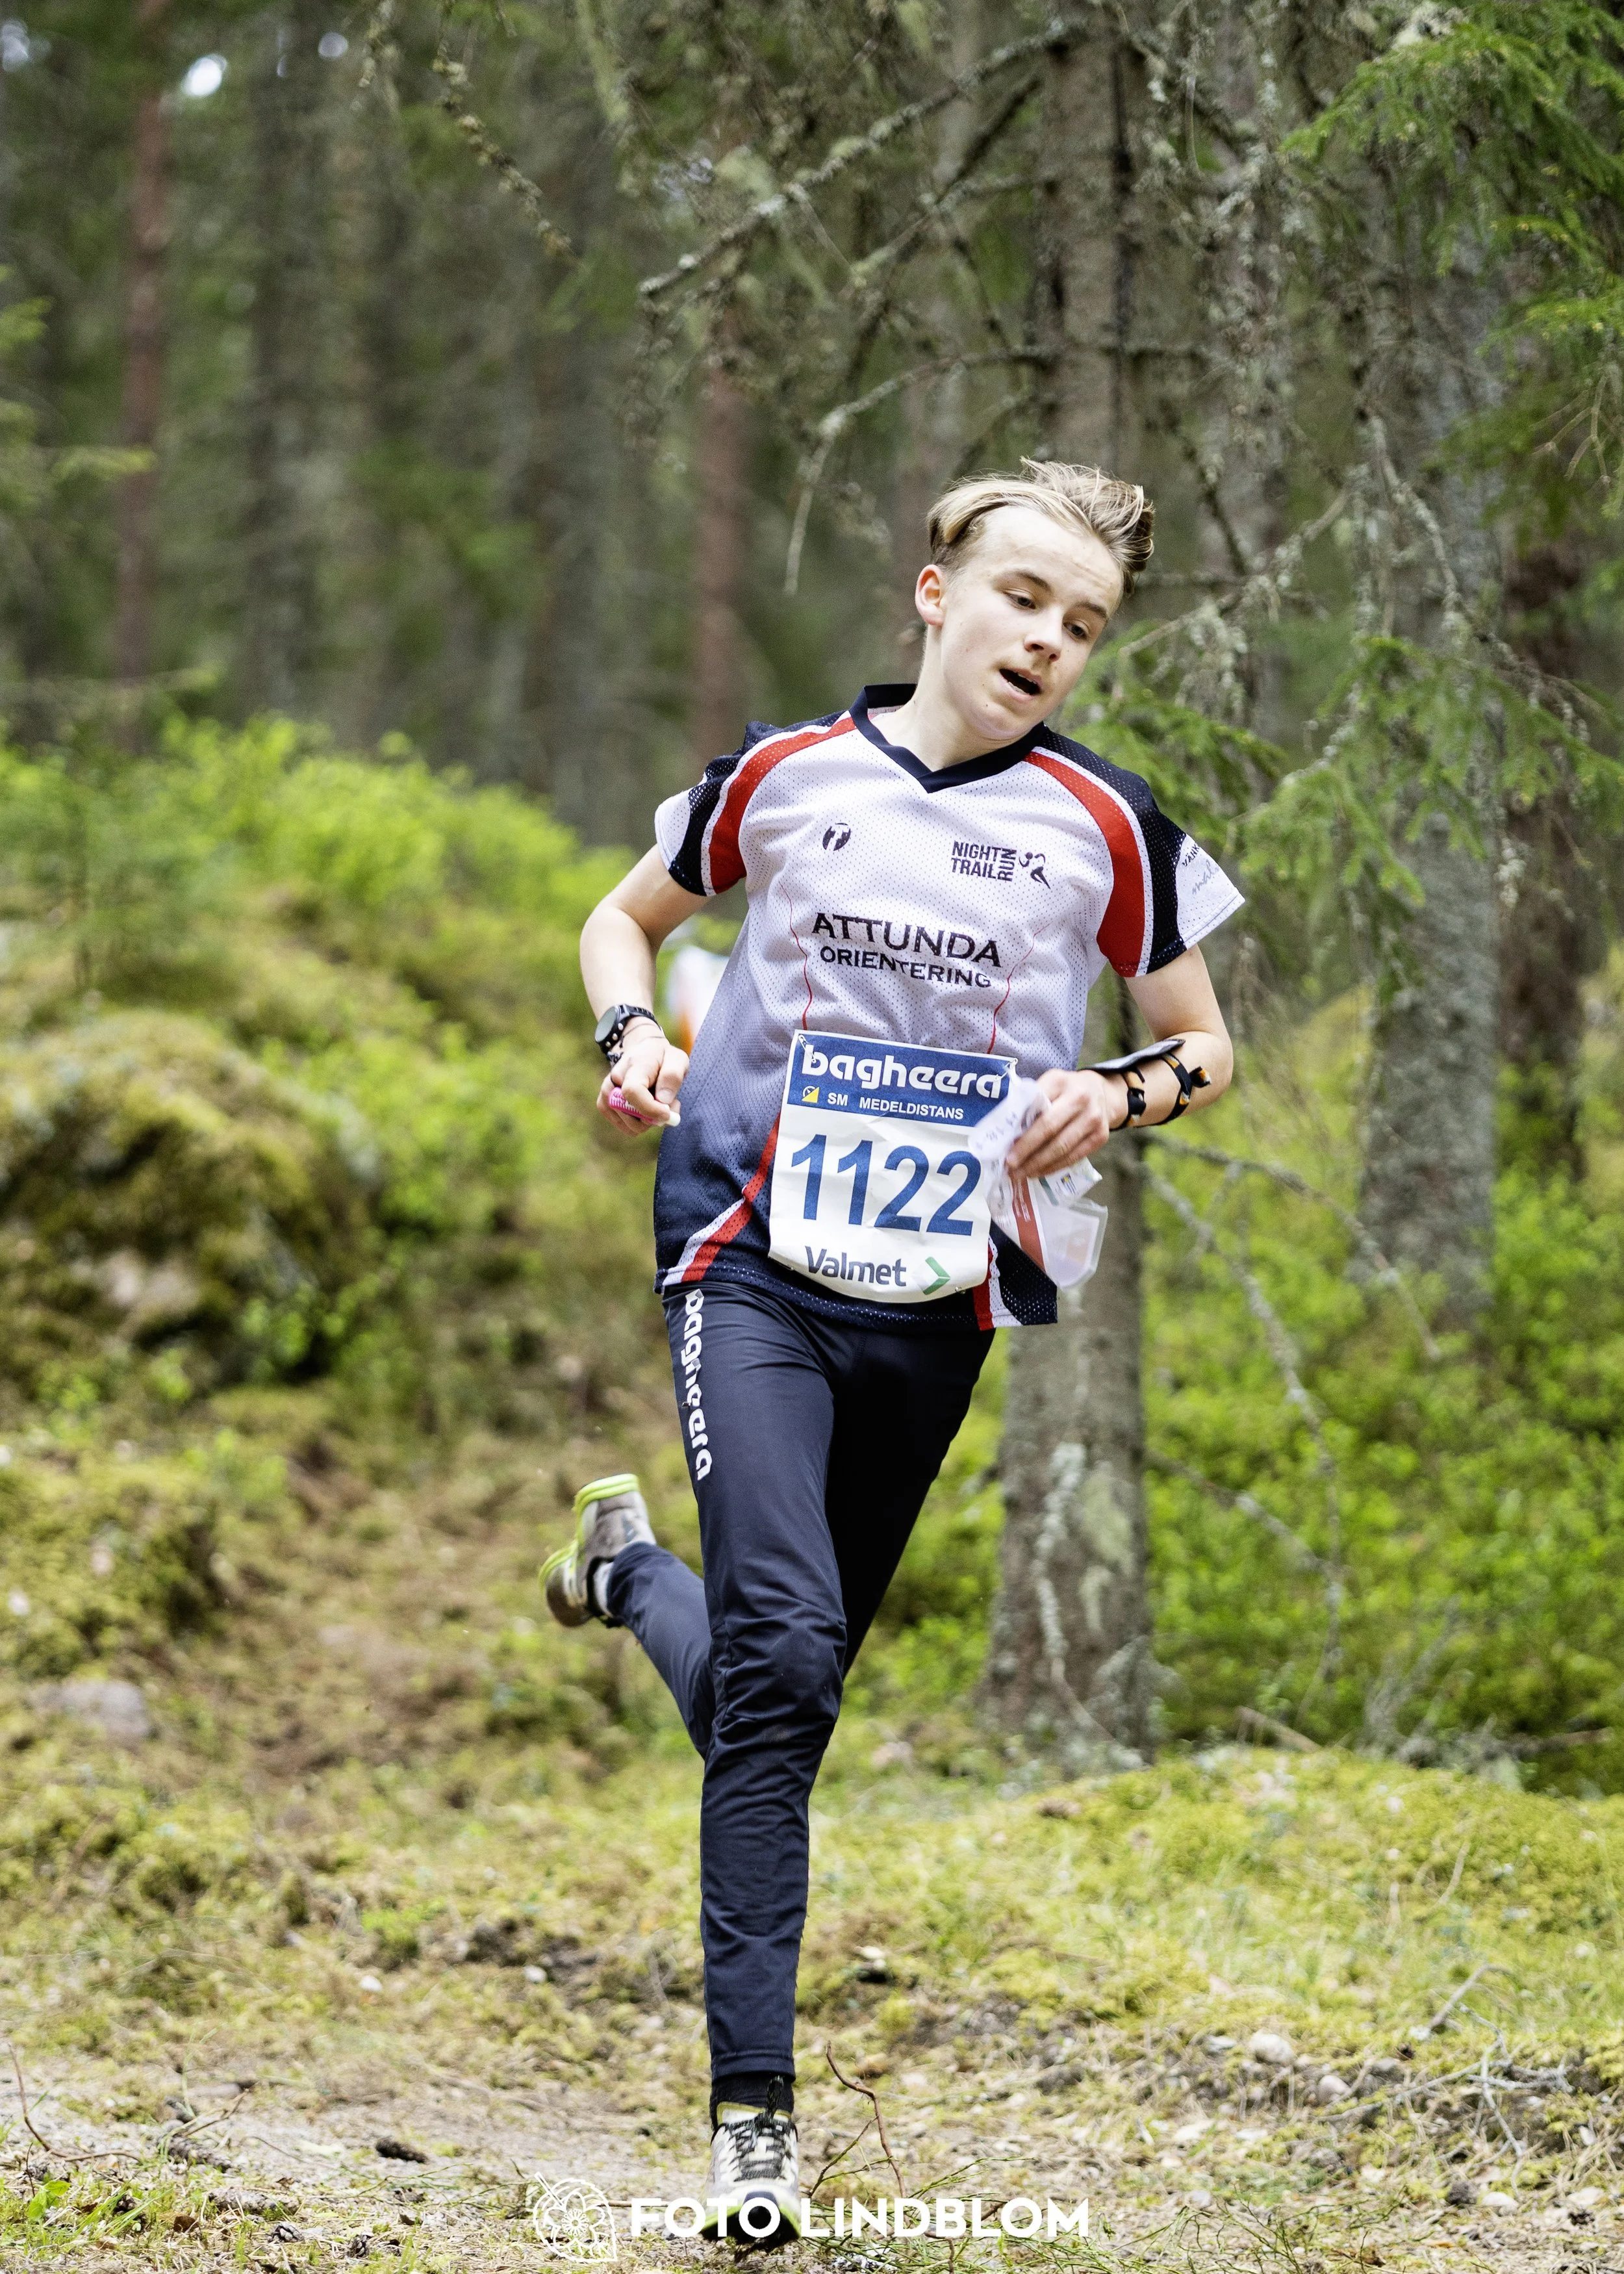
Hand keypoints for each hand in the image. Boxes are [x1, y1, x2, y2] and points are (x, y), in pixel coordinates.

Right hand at [596, 1020, 687, 1132]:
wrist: (643, 1052)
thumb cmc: (663, 1058)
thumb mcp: (677, 1060)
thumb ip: (672, 1077)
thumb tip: (663, 1100)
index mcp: (633, 1065)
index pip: (632, 1091)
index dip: (650, 1108)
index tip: (667, 1113)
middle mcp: (614, 1080)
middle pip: (630, 1113)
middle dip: (654, 1118)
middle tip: (671, 1107)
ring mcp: (606, 1093)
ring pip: (629, 1125)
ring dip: (650, 1122)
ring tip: (660, 1104)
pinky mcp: (605, 1105)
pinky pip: (626, 1128)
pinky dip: (641, 1124)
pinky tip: (648, 1110)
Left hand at [1003, 1068, 1122, 1180]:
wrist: (1101, 1092)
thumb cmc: (1065, 1091)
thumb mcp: (1048, 1085)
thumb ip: (1031, 1102)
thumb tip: (1007, 1132)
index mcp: (1059, 1081)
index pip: (1035, 1106)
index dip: (1019, 1128)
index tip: (1003, 1146)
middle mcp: (1079, 1098)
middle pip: (1049, 1129)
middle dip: (1026, 1150)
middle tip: (1009, 1166)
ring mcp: (1093, 1118)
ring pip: (1061, 1147)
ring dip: (1038, 1164)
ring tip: (1020, 1173)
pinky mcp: (1101, 1136)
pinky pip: (1073, 1156)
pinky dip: (1054, 1167)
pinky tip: (1038, 1172)